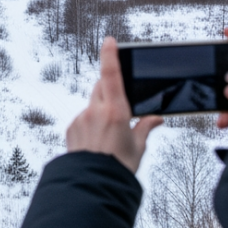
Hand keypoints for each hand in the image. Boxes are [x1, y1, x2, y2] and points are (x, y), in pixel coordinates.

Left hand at [66, 37, 162, 172]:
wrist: (93, 186)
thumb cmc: (119, 168)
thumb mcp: (138, 147)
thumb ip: (145, 128)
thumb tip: (156, 119)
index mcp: (116, 112)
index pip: (111, 74)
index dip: (110, 55)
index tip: (109, 41)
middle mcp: (96, 111)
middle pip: (101, 87)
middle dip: (109, 89)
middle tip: (119, 105)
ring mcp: (81, 119)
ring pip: (92, 105)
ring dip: (100, 111)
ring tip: (108, 135)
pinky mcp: (71, 129)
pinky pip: (82, 119)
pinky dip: (90, 124)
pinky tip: (96, 142)